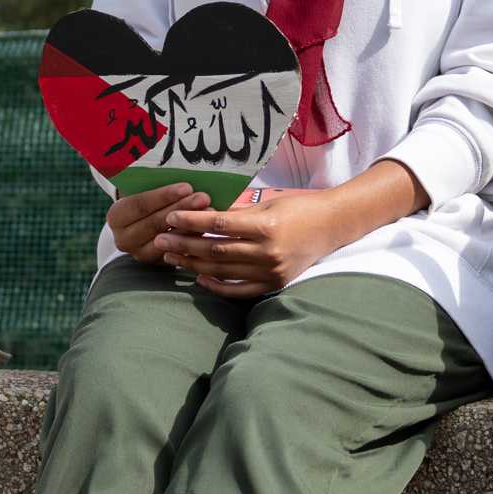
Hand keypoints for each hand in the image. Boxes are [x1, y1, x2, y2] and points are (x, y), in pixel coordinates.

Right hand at [106, 181, 209, 264]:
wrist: (141, 221)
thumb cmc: (146, 197)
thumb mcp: (144, 189)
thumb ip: (156, 184)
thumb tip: (182, 176)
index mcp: (116, 217)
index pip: (139, 205)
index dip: (163, 196)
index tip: (186, 187)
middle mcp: (124, 239)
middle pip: (155, 223)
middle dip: (181, 209)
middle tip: (203, 197)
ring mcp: (140, 254)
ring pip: (168, 240)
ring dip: (191, 225)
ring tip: (211, 210)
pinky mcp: (158, 263)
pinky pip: (178, 252)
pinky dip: (193, 239)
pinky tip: (208, 227)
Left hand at [152, 190, 349, 297]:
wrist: (332, 226)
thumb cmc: (299, 208)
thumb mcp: (268, 204)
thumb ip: (238, 214)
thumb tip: (202, 218)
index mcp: (266, 227)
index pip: (219, 226)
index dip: (191, 222)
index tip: (170, 218)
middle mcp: (267, 252)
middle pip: (216, 251)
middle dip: (184, 244)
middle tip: (160, 239)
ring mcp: (271, 271)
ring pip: (223, 271)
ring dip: (194, 264)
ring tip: (171, 256)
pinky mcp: (274, 283)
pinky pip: (239, 290)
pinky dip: (217, 285)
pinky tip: (199, 277)